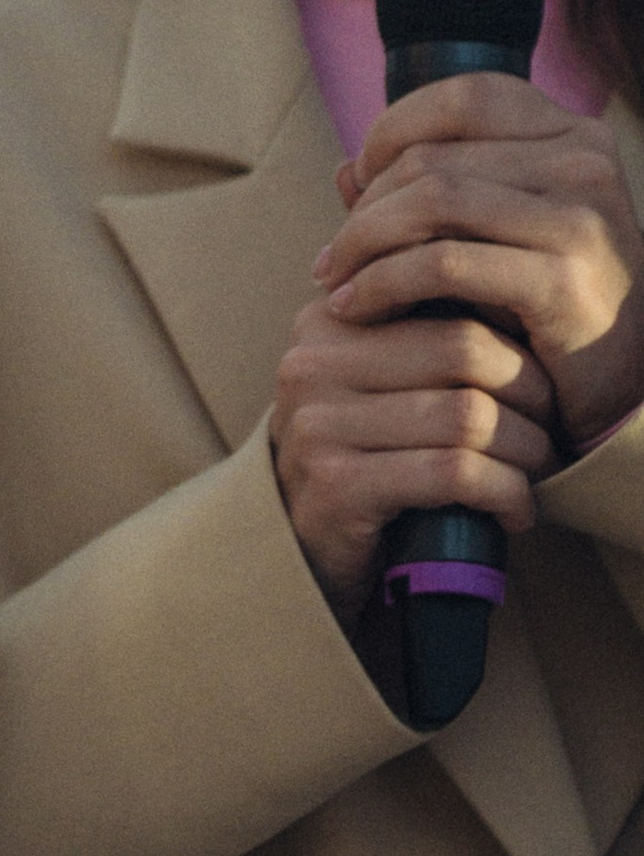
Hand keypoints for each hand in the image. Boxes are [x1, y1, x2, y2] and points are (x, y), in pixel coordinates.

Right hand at [271, 291, 555, 618]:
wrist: (302, 553)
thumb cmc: (367, 461)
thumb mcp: (380, 385)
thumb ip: (423, 339)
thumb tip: (515, 302)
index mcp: (328, 322)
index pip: (447, 301)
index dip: (514, 347)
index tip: (540, 389)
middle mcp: (312, 363)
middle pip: (464, 351)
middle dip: (531, 395)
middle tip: (552, 433)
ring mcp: (318, 425)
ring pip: (468, 415)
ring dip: (526, 450)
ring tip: (536, 474)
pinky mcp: (337, 486)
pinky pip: (455, 473)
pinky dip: (505, 493)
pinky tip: (515, 512)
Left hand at [311, 73, 643, 456]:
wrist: (620, 394)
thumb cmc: (544, 311)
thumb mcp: (487, 238)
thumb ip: (425, 200)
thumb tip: (344, 169)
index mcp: (574, 136)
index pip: (463, 96)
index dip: (393, 131)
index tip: (358, 186)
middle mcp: (585, 164)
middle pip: (432, 156)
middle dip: (364, 206)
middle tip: (331, 257)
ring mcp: (581, 220)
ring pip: (431, 202)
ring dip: (362, 242)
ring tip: (334, 280)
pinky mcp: (562, 281)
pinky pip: (442, 263)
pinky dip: (381, 283)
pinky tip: (354, 308)